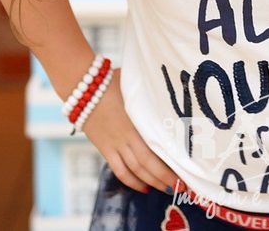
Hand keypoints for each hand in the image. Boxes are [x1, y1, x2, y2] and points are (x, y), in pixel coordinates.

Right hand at [81, 69, 181, 194]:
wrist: (82, 87)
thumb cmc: (111, 80)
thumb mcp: (135, 85)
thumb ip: (149, 92)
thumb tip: (168, 91)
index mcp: (138, 119)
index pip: (157, 144)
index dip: (172, 159)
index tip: (186, 167)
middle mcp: (127, 135)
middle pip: (148, 162)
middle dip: (166, 177)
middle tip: (181, 186)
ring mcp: (115, 144)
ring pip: (136, 169)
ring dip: (152, 182)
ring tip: (168, 190)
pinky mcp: (105, 148)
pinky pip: (120, 170)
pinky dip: (132, 181)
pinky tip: (144, 188)